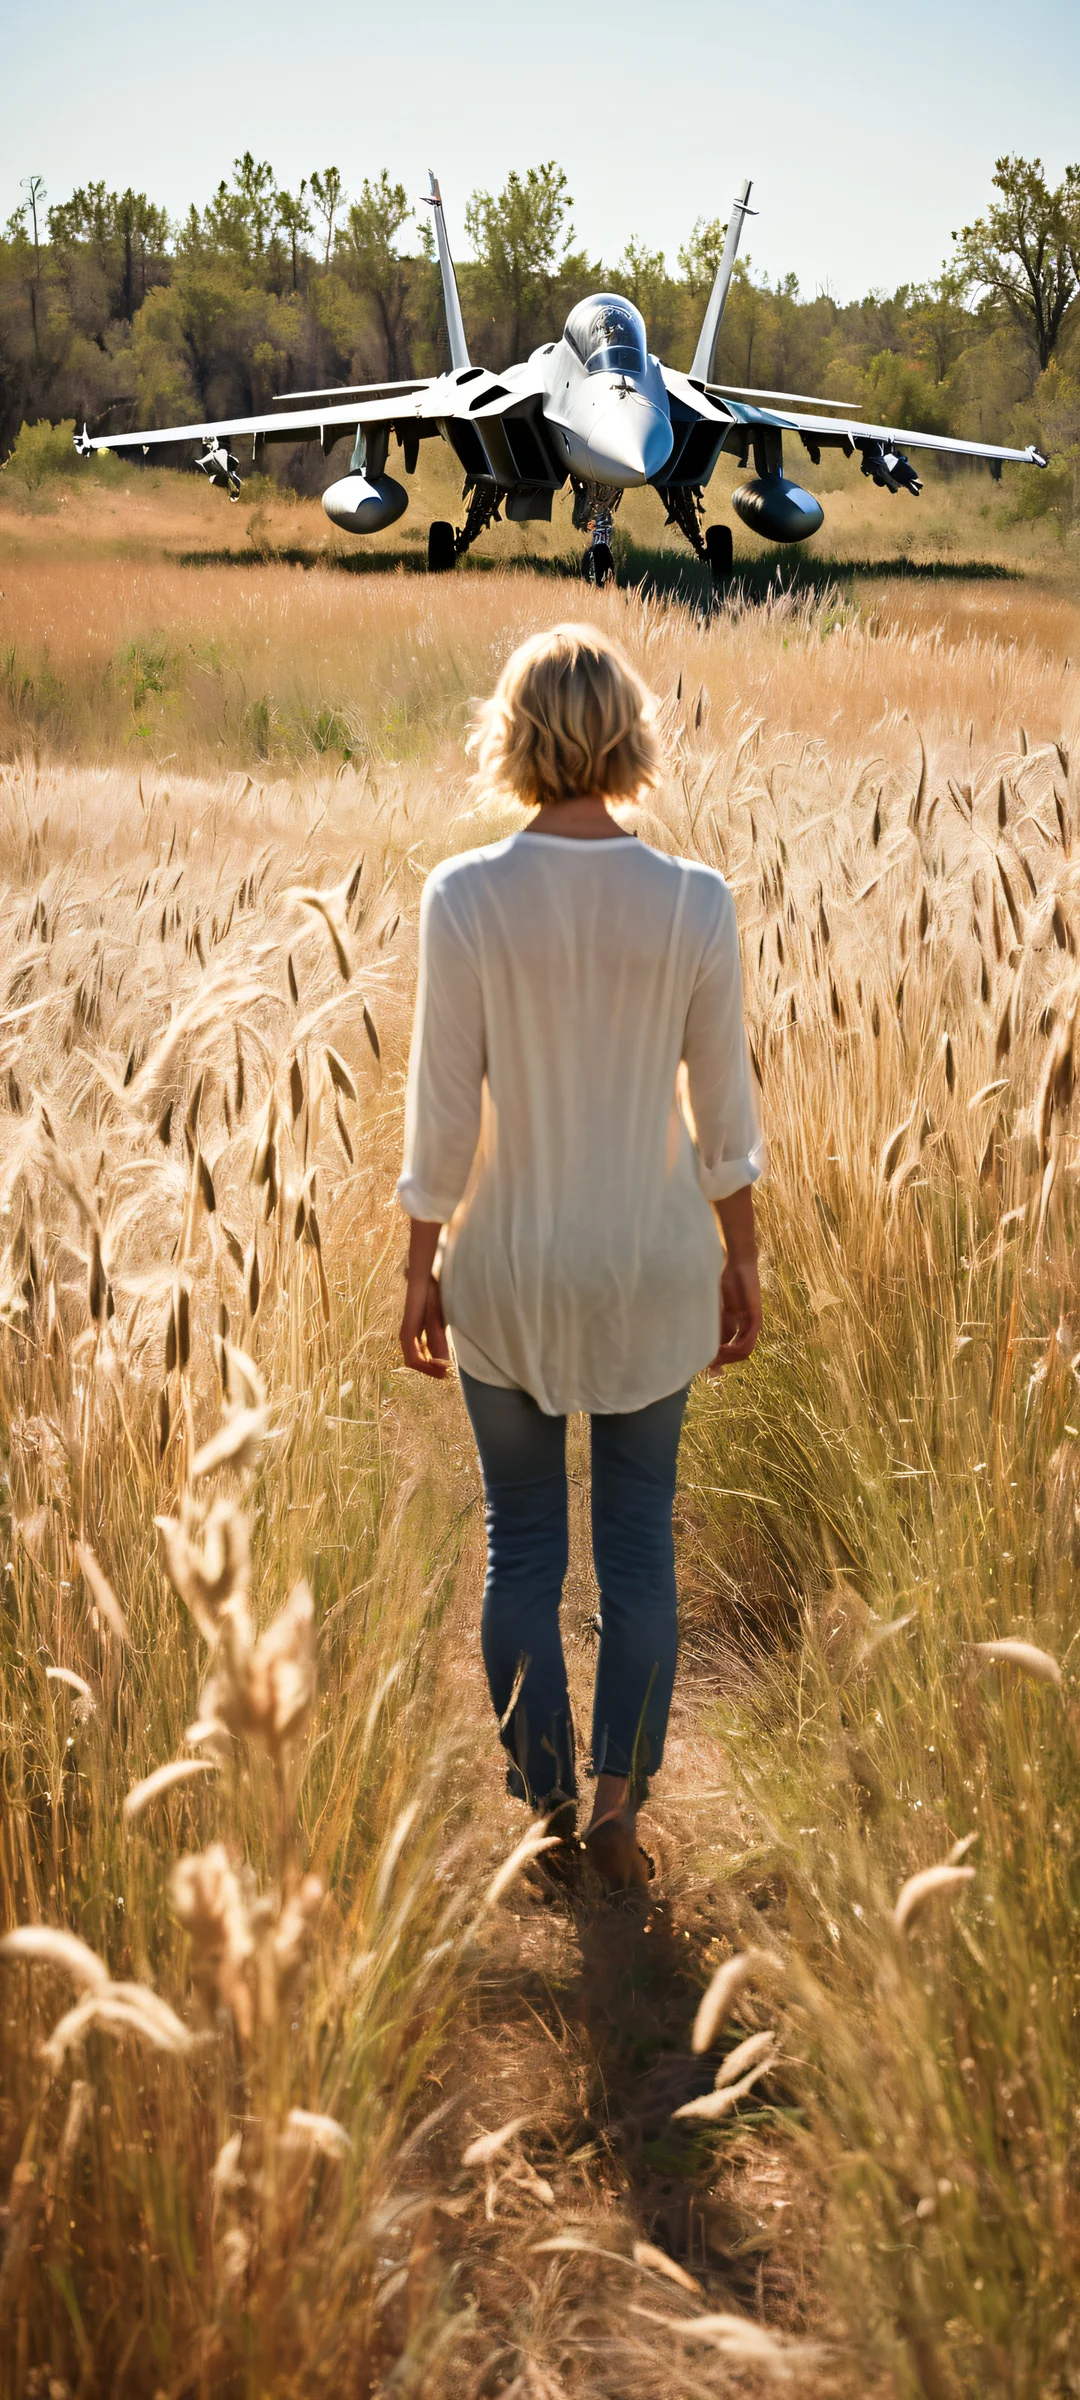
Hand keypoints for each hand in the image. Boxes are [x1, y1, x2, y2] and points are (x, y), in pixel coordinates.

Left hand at [400, 1273, 450, 1377]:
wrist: (427, 1264)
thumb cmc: (434, 1284)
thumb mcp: (439, 1313)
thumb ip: (439, 1332)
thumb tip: (443, 1352)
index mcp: (416, 1328)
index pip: (418, 1355)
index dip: (430, 1367)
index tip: (444, 1372)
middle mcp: (409, 1328)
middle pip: (412, 1359)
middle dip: (428, 1371)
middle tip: (443, 1376)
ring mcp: (408, 1322)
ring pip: (410, 1354)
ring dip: (425, 1367)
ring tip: (441, 1372)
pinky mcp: (411, 1315)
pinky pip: (412, 1340)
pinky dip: (421, 1355)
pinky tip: (435, 1359)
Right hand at [708, 1253, 760, 1369]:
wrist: (737, 1264)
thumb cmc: (727, 1282)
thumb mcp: (720, 1309)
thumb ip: (719, 1326)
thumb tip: (711, 1345)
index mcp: (742, 1326)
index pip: (735, 1351)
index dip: (723, 1361)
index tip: (709, 1368)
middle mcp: (750, 1328)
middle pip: (741, 1355)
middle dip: (724, 1361)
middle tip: (709, 1364)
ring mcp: (754, 1324)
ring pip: (745, 1351)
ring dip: (729, 1357)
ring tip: (714, 1356)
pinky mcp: (755, 1318)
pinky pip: (747, 1341)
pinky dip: (735, 1348)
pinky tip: (722, 1348)